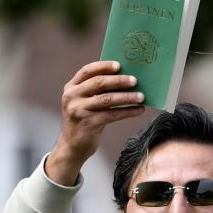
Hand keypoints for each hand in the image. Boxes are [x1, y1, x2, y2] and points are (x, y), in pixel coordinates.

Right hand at [46, 61, 145, 184]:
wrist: (72, 147)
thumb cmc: (84, 121)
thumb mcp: (84, 102)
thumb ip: (96, 91)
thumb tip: (124, 79)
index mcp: (71, 87)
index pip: (87, 71)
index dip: (104, 66)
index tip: (119, 65)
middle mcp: (72, 97)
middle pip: (98, 83)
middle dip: (119, 81)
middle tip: (135, 80)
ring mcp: (79, 110)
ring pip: (107, 99)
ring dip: (126, 97)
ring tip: (141, 96)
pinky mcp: (88, 124)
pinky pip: (112, 115)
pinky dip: (127, 112)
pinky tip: (138, 110)